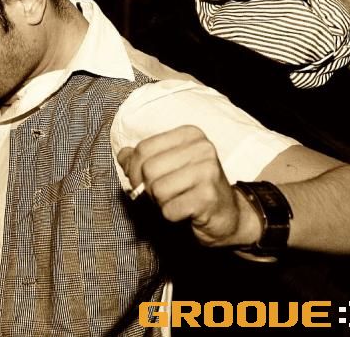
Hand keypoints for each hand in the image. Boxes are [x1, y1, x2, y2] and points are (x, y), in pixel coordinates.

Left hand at [117, 126, 254, 246]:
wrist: (227, 215)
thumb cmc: (192, 188)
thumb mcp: (167, 166)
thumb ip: (142, 158)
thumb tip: (122, 154)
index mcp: (190, 134)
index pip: (143, 148)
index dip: (134, 170)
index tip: (141, 182)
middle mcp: (202, 148)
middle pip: (148, 169)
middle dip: (148, 188)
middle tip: (163, 195)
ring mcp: (208, 171)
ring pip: (157, 189)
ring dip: (161, 203)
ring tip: (177, 201)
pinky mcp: (208, 197)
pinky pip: (169, 209)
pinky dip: (171, 215)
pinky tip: (186, 212)